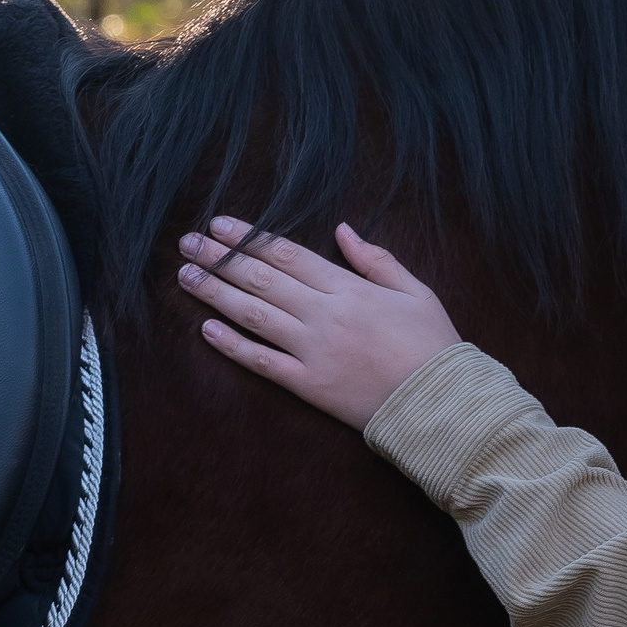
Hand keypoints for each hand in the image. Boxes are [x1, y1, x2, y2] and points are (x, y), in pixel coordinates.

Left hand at [177, 216, 463, 427]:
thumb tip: (342, 230)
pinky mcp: (308, 385)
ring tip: (186, 276)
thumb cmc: (432, 344)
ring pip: (254, 315)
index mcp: (349, 289)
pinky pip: (261, 362)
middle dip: (220, 259)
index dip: (249, 238)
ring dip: (215, 294)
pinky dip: (232, 345)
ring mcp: (313, 351)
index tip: (219, 224)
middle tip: (187, 242)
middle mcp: (324, 315)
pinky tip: (206, 329)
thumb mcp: (416, 291)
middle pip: (261, 279)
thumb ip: (376, 260)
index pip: (287, 255)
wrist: (440, 402)